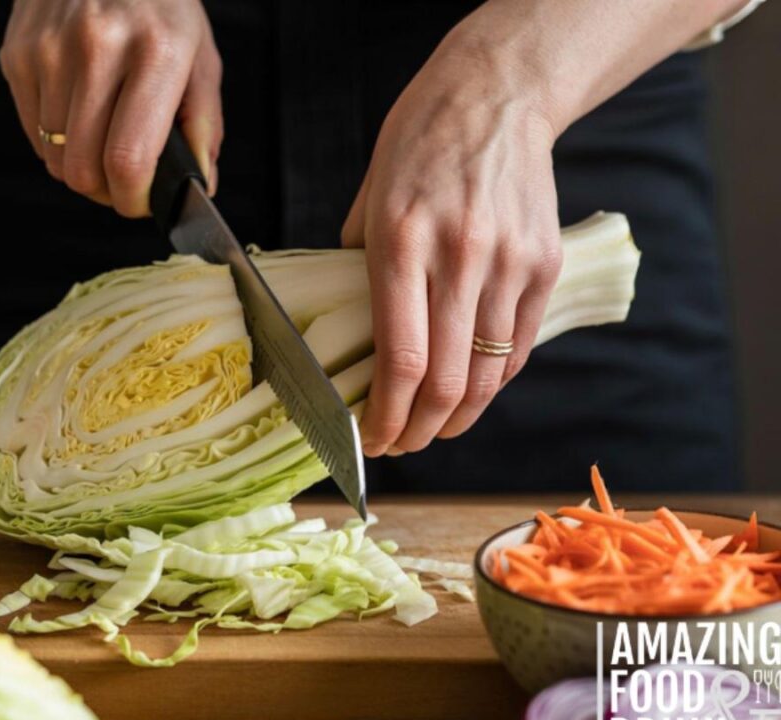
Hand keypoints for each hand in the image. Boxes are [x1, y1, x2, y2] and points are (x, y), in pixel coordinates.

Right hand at [0, 0, 222, 215]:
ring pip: (55, 157)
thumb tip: (199, 186)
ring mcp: (49, 50)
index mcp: (155, 53)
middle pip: (83, 169)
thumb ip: (203, 126)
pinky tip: (80, 113)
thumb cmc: (161, 4)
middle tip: (125, 181)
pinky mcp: (18, 52)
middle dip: (106, 191)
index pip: (129, 159)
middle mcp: (97, 49)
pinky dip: (57, 139)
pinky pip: (33, 131)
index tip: (141, 202)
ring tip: (104, 142)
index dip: (133, 200)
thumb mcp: (201, 57)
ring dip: (81, 166)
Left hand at [342, 35, 562, 456]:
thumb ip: (359, 270)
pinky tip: (471, 393)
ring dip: (458, 418)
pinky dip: (493, 383)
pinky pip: (518, 347)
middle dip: (418, 431)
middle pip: (448, 383)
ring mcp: (510, 263)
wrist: (495, 97)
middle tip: (400, 445)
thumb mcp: (369, 201)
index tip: (371, 441)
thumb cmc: (417, 145)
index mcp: (402, 243)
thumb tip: (352, 332)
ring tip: (434, 429)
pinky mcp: (544, 264)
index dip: (386, 417)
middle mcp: (460, 258)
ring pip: (489, 376)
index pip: (402, 359)